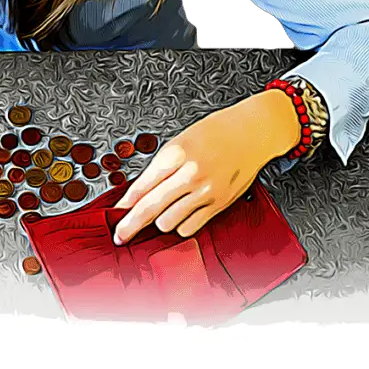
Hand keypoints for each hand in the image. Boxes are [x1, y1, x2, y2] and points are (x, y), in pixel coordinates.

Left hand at [111, 92, 298, 243]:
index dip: (125, 204)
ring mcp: (205, 191)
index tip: (116, 214)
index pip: (141, 186)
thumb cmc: (215, 133)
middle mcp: (190, 173)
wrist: (251, 133)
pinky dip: (181, 225)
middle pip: (150, 209)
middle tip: (120, 235)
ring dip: (160, 221)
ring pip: (168, 222)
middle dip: (130, 225)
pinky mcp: (219, 204)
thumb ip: (160, 168)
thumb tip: (137, 195)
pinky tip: (182, 214)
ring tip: (164, 212)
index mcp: (175, 154)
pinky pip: (189, 227)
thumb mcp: (180, 141)